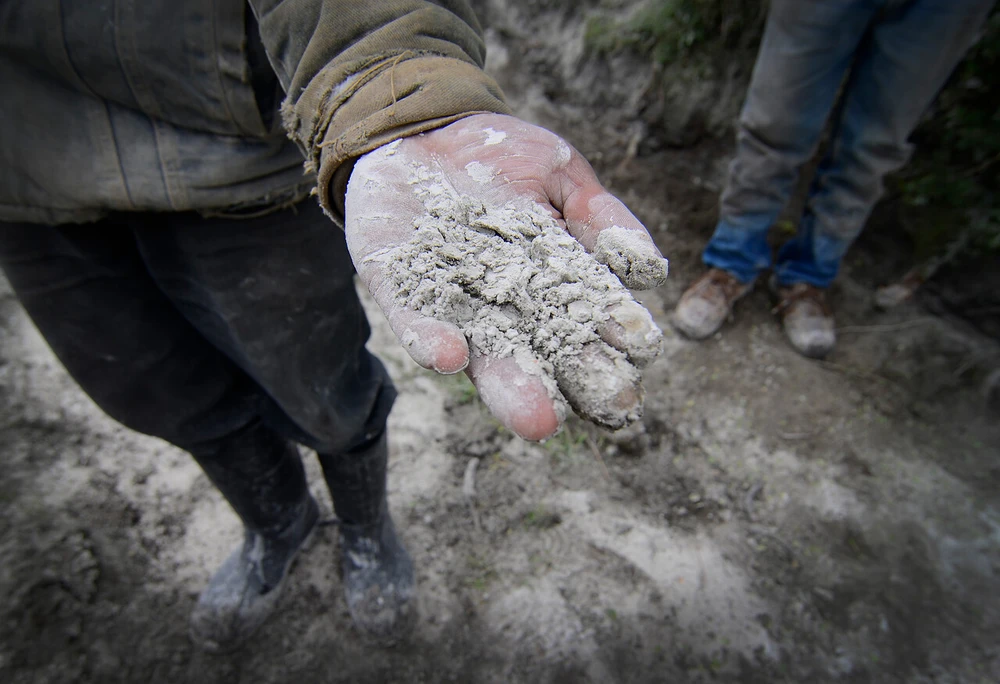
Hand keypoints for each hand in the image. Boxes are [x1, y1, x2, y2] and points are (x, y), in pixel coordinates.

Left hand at [345, 114, 667, 440]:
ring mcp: (454, 304)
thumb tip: (650, 267)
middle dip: (577, 380)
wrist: (421, 135)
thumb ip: (598, 214)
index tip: (645, 353)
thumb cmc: (502, 159)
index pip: (590, 319)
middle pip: (544, 353)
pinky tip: (451, 358)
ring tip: (538, 421)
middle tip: (612, 408)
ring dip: (509, 387)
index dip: (618, 337)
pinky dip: (431, 339)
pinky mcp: (401, 291)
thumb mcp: (558, 174)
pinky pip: (413, 321)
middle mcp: (506, 309)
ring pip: (484, 356)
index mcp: (551, 284)